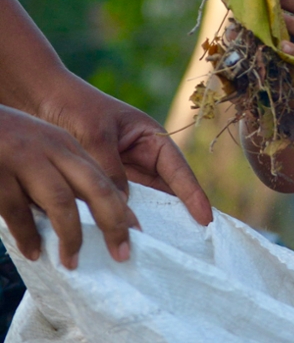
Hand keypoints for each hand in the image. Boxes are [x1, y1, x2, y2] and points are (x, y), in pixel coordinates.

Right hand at [0, 106, 138, 268]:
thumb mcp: (37, 148)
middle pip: (95, 189)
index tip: (136, 234)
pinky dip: (28, 236)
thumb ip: (59, 174)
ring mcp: (23, 160)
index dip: (122, 209)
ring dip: (71, 236)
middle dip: (114, 223)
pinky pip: (18, 212)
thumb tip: (82, 218)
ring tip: (72, 262)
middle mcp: (51, 149)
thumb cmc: (1, 141)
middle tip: (122, 254)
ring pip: (61, 202)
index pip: (103, 179)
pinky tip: (34, 252)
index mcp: (65, 145)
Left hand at [34, 77, 212, 226]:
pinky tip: (123, 236)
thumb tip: (121, 208)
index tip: (206, 219)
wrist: (38, 97)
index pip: (178, 170)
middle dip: (177, 214)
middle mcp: (142, 157)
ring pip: (142, 201)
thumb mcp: (95, 135)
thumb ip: (110, 171)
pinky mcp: (101, 182)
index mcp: (151, 138)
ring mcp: (123, 171)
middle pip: (166, 190)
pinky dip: (121, 218)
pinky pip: (116, 203)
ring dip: (148, 220)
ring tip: (159, 245)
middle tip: (190, 242)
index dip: (193, 195)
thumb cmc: (74, 106)